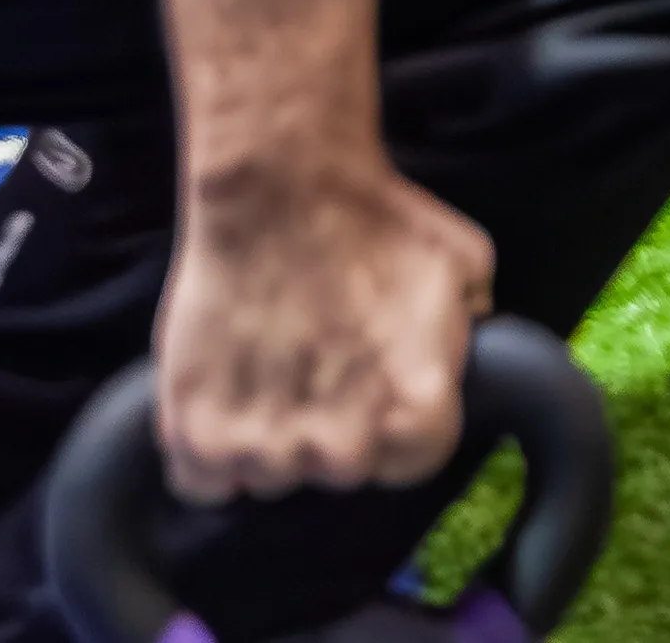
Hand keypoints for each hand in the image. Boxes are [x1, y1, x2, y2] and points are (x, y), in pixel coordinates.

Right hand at [155, 153, 493, 503]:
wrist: (278, 185)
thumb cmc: (373, 217)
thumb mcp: (462, 262)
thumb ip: (472, 321)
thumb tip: (466, 344)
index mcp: (417, 416)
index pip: (411, 462)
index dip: (391, 420)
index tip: (372, 387)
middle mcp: (345, 449)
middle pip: (339, 471)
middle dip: (331, 429)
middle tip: (314, 368)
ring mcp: (267, 449)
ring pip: (270, 478)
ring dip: (267, 439)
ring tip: (264, 371)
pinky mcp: (197, 435)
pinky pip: (206, 484)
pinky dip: (206, 452)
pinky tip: (220, 401)